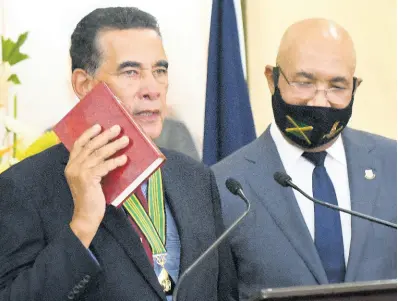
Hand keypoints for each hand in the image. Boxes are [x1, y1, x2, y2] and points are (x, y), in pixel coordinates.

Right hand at [66, 124, 128, 246]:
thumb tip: (110, 151)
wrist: (86, 216)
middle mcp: (73, 167)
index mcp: (71, 165)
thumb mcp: (89, 179)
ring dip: (114, 145)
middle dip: (105, 136)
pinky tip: (124, 158)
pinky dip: (115, 162)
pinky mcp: (88, 180)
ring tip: (125, 140)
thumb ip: (94, 166)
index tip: (99, 126)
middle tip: (117, 128)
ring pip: (99, 154)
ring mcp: (79, 173)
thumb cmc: (91, 198)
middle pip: (90, 146)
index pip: (79, 144)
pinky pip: (104, 167)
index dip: (89, 134)